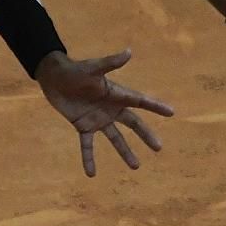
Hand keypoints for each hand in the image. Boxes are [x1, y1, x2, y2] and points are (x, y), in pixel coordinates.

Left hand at [36, 49, 175, 176]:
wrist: (54, 78)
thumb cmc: (75, 70)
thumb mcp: (93, 68)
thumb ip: (111, 63)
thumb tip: (129, 51)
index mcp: (117, 94)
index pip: (140, 102)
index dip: (156, 107)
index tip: (171, 112)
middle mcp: (111, 109)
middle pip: (133, 124)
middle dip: (146, 136)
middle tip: (159, 147)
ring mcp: (98, 119)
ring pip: (115, 139)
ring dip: (125, 152)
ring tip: (136, 167)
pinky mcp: (83, 126)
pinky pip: (87, 146)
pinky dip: (89, 159)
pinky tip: (91, 174)